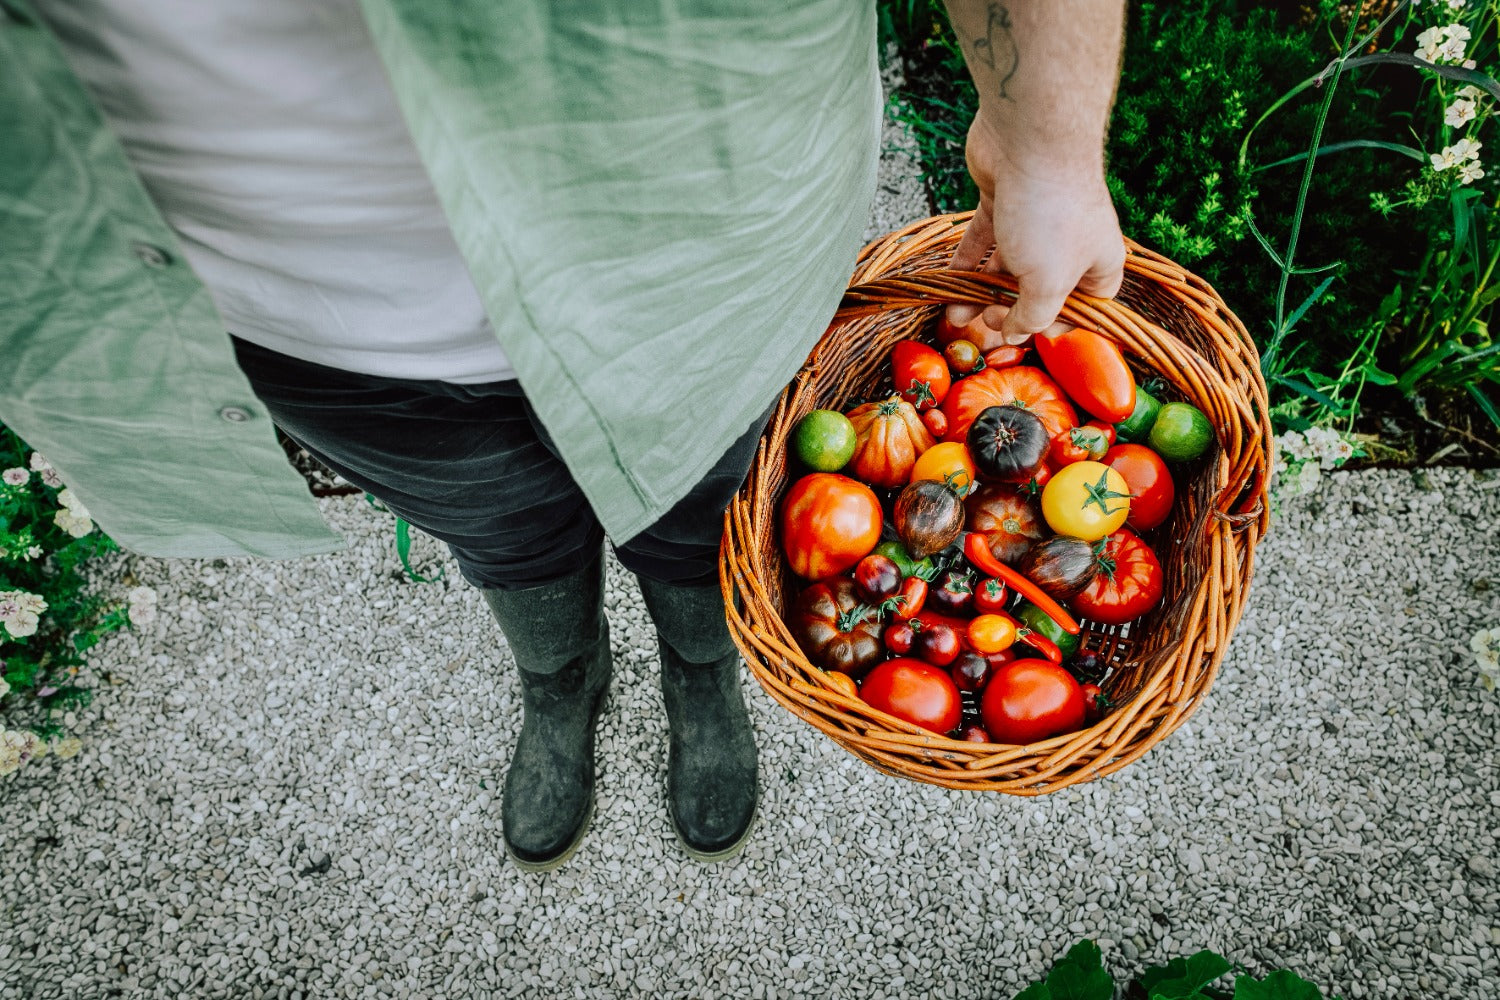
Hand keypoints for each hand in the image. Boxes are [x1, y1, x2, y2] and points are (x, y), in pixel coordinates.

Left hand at [945, 112, 1125, 345]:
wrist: (1028, 139)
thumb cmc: (1050, 214)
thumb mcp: (1047, 282)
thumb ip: (1033, 316)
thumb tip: (1015, 334)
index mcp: (1097, 263)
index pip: (1085, 307)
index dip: (1058, 325)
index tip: (1028, 333)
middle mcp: (1071, 243)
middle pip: (1039, 289)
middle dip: (1009, 311)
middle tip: (985, 323)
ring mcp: (1035, 223)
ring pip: (1007, 267)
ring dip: (980, 293)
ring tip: (954, 313)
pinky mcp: (1003, 204)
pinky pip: (984, 242)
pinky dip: (967, 262)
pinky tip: (948, 283)